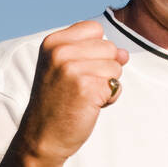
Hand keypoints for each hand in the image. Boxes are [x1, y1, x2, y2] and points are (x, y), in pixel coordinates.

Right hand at [17, 20, 128, 164]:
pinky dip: (109, 98)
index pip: (95, 29)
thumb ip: (93, 53)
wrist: (42, 136)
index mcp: (53, 42)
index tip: (79, 68)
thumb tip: (124, 53)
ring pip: (115, 67)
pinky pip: (116, 85)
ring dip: (107, 85)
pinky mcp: (87, 88)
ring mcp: (72, 69)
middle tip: (81, 87)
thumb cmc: (56, 103)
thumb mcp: (64, 68)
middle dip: (104, 69)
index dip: (97, 50)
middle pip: (109, 47)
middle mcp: (60, 52)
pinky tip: (90, 106)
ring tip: (84, 97)